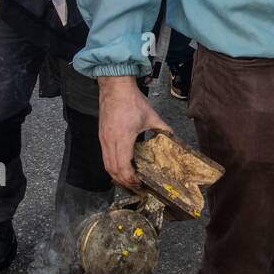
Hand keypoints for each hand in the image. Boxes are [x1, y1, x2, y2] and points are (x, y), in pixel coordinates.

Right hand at [98, 76, 172, 190]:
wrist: (115, 87)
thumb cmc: (131, 100)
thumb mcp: (151, 116)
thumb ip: (163, 128)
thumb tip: (172, 137)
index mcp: (123, 137)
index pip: (123, 166)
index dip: (131, 178)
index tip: (140, 183)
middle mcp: (110, 140)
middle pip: (113, 170)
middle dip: (124, 181)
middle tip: (136, 186)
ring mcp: (103, 139)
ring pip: (106, 165)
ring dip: (116, 176)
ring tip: (128, 180)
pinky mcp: (101, 136)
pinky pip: (104, 157)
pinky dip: (111, 166)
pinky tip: (120, 168)